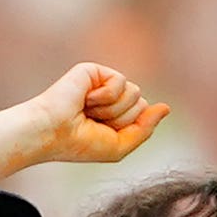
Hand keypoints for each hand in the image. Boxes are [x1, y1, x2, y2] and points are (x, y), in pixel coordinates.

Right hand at [22, 63, 167, 167]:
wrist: (51, 133)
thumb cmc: (79, 144)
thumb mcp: (119, 146)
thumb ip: (145, 129)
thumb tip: (166, 108)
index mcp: (115, 114)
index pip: (142, 115)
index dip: (127, 128)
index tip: (100, 134)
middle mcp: (110, 97)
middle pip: (141, 104)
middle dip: (121, 119)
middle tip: (93, 122)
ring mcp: (102, 82)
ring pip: (135, 93)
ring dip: (112, 110)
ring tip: (88, 111)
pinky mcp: (95, 70)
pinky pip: (120, 82)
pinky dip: (105, 97)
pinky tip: (86, 99)